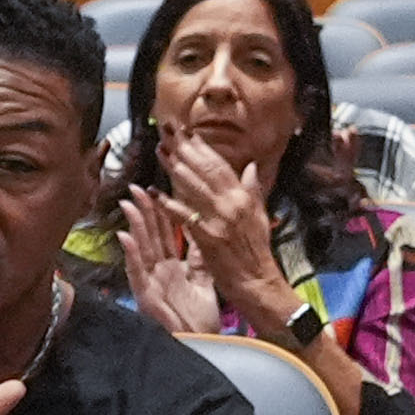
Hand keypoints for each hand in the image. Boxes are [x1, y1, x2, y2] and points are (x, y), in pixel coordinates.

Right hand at [114, 189, 224, 333]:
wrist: (202, 343)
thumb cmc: (200, 318)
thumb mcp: (204, 281)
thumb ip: (200, 258)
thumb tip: (202, 233)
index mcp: (173, 266)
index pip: (166, 233)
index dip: (161, 211)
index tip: (158, 188)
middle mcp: (159, 271)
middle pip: (151, 236)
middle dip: (144, 211)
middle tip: (137, 187)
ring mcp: (151, 283)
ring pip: (141, 249)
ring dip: (134, 225)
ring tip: (128, 203)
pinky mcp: (146, 296)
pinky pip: (137, 272)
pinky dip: (131, 254)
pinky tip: (125, 237)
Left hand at [158, 137, 284, 309]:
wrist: (257, 282)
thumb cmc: (257, 253)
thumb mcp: (260, 217)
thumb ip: (252, 190)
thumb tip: (251, 166)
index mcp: (244, 198)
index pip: (221, 166)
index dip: (203, 148)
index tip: (188, 133)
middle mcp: (232, 205)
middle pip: (205, 171)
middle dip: (185, 149)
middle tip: (168, 132)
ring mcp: (220, 220)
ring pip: (194, 188)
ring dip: (175, 168)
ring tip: (161, 150)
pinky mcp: (208, 237)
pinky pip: (185, 216)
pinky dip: (168, 203)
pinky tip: (154, 191)